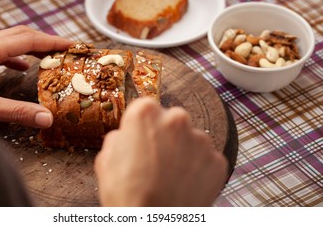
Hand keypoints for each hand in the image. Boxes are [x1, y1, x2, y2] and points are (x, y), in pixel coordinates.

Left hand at [0, 25, 72, 127]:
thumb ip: (17, 112)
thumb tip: (48, 119)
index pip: (29, 39)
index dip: (53, 42)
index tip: (72, 45)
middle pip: (22, 34)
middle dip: (46, 40)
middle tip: (66, 49)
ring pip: (11, 38)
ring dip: (32, 45)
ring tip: (50, 56)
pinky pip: (1, 48)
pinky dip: (17, 54)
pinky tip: (22, 66)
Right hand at [94, 98, 227, 205]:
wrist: (154, 225)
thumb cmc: (126, 194)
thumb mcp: (106, 159)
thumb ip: (119, 138)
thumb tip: (127, 136)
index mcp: (146, 113)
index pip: (145, 108)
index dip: (141, 125)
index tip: (140, 138)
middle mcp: (177, 119)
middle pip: (171, 120)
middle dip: (165, 135)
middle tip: (156, 159)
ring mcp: (200, 140)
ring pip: (190, 139)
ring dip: (182, 151)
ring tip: (170, 175)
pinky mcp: (217, 161)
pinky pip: (205, 159)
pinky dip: (197, 168)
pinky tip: (184, 184)